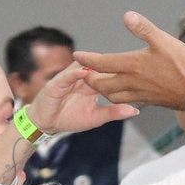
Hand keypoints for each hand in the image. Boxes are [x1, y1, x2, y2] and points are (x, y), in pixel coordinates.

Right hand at [24, 62, 138, 136]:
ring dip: (93, 64)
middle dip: (111, 64)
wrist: (46, 123)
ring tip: (107, 62)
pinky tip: (84, 72)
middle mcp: (82, 79)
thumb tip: (136, 111)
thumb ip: (113, 112)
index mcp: (92, 85)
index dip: (122, 73)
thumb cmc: (70, 118)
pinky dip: (74, 74)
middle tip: (127, 60)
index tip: (138, 70)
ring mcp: (69, 79)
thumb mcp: (95, 118)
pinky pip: (66, 76)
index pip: (109, 75)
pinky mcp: (56, 83)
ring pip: (83, 67)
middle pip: (98, 67)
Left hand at [75, 12, 184, 111]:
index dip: (87, 59)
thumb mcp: (165, 42)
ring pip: (111, 95)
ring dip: (101, 89)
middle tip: (85, 70)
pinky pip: (125, 101)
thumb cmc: (184, 66)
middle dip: (89, 78)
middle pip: (101, 84)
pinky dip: (116, 96)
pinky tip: (120, 91)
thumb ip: (144, 29)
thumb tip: (127, 16)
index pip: (101, 63)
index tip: (77, 56)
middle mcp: (132, 82)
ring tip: (99, 81)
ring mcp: (139, 93)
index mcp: (132, 65)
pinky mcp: (148, 100)